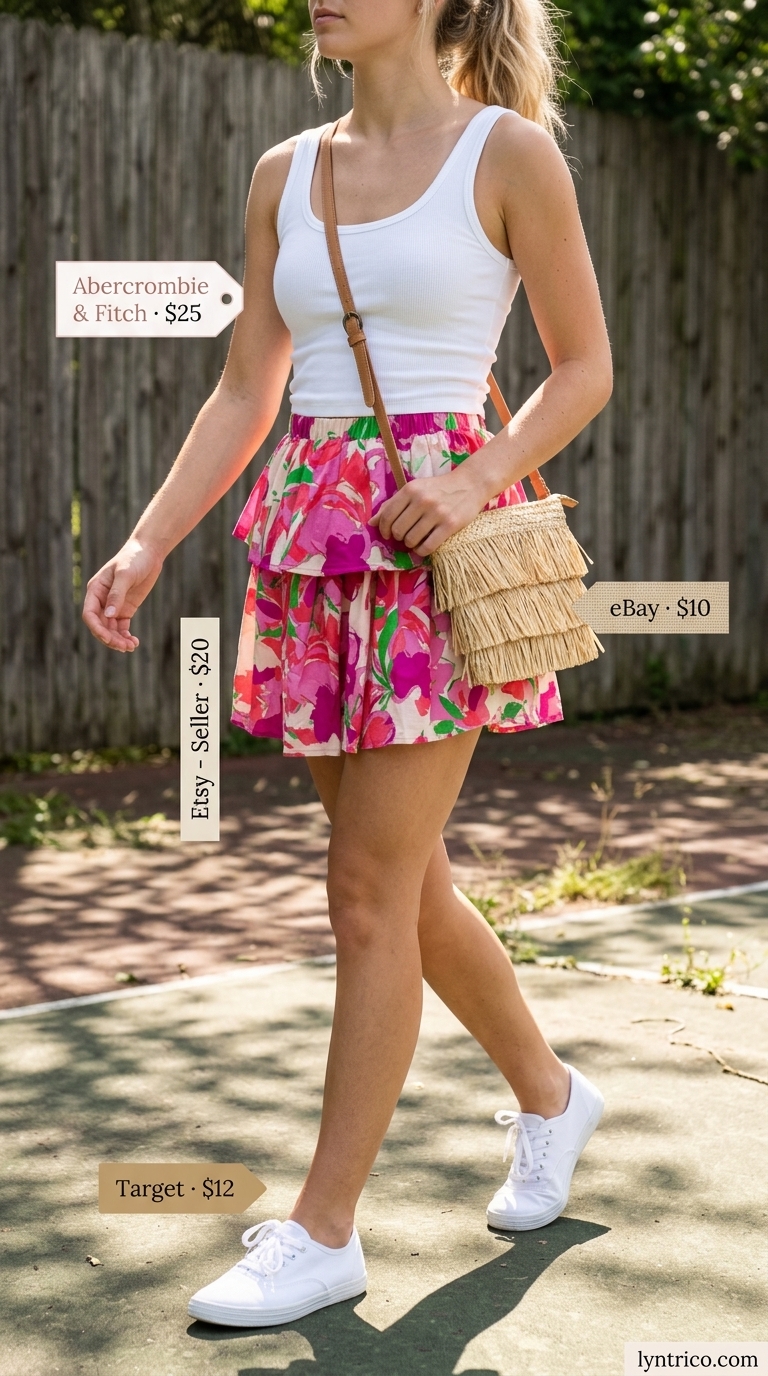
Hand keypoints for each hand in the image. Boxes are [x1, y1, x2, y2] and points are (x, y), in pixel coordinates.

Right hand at [82, 538, 163, 651]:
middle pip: (100, 625)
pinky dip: (125, 636)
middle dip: (110, 638)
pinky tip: (134, 642)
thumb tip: (109, 615)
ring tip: (131, 646)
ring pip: (110, 629)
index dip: (97, 629)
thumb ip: (116, 595)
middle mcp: (101, 600)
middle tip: (125, 647)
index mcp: (95, 590)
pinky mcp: (125, 609)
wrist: (149, 552)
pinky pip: (121, 627)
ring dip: (118, 640)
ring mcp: (113, 606)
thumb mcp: (125, 574)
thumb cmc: (134, 558)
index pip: (90, 614)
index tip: (109, 638)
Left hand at [371, 470, 487, 556]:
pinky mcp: (450, 524)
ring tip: (416, 540)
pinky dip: (422, 551)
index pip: (387, 516)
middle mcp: (422, 500)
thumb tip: (372, 523)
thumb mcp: (415, 490)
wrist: (470, 484)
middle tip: (405, 536)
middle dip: (399, 538)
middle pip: (398, 530)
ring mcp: (437, 512)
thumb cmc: (439, 488)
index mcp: (410, 489)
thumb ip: (393, 504)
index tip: (388, 534)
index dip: (384, 529)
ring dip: (411, 544)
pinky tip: (424, 546)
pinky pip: (427, 547)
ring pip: (411, 540)